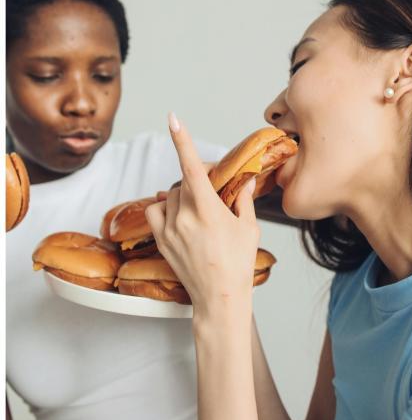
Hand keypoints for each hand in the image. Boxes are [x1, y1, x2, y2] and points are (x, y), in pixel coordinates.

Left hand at [146, 116, 259, 318]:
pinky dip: (165, 208)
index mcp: (208, 210)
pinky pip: (156, 212)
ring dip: (182, 195)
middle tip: (213, 190)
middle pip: (184, 181)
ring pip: (169, 196)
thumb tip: (242, 180)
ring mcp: (170, 229)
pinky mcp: (161, 241)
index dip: (182, 141)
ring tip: (199, 210)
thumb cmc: (238, 265)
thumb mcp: (248, 228)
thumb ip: (242, 200)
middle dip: (197, 179)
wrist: (219, 299)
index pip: (192, 167)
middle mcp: (184, 216)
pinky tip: (179, 215)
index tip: (173, 120)